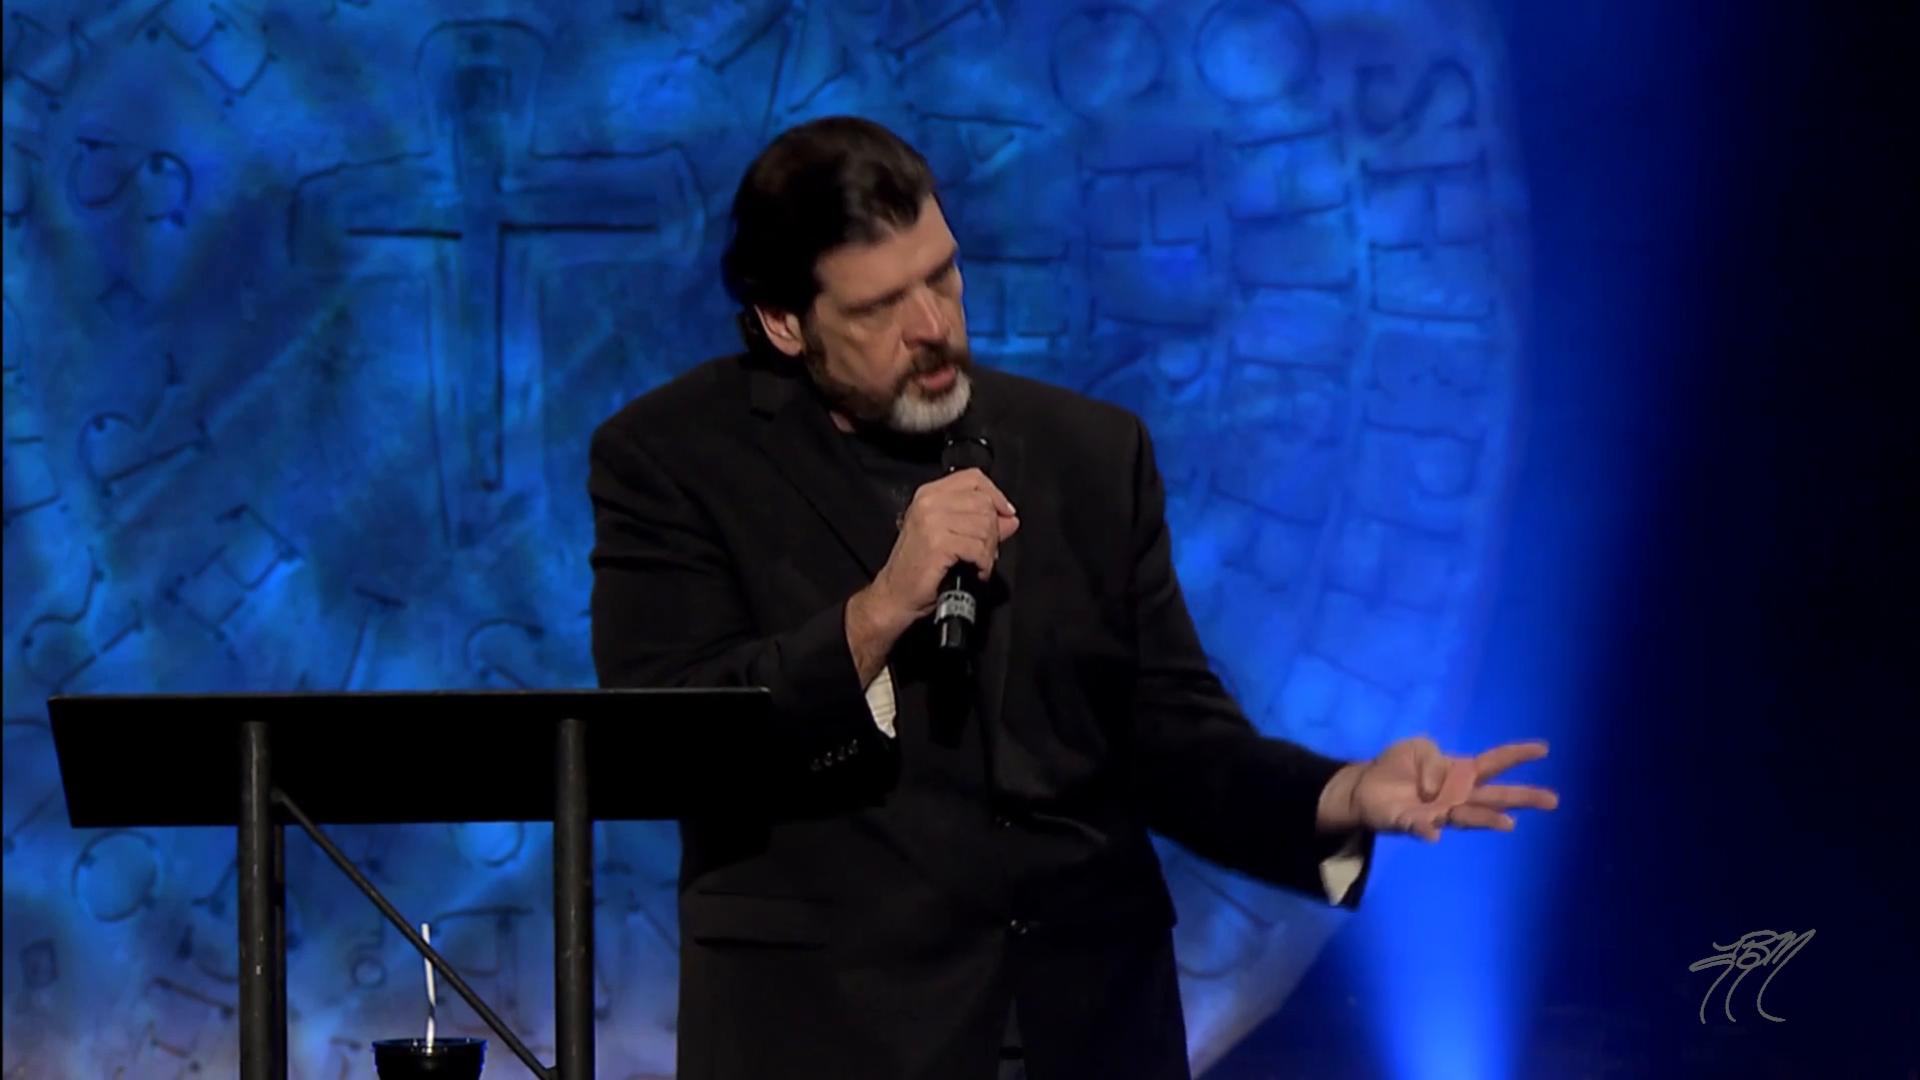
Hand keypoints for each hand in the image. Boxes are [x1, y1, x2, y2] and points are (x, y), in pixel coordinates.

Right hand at [844, 469, 1018, 682]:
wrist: (895, 594)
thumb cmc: (919, 567)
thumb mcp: (949, 536)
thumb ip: (980, 523)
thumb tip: (1011, 519)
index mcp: (929, 494)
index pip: (974, 478)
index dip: (995, 495)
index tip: (1005, 514)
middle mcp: (929, 502)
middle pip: (984, 504)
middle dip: (993, 531)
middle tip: (985, 552)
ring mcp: (932, 520)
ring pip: (985, 526)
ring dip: (988, 550)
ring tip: (978, 563)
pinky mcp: (938, 542)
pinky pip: (978, 548)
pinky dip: (983, 564)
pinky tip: (975, 571)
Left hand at [1318, 736, 1558, 840]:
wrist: (1365, 787)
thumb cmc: (1398, 767)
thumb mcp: (1419, 747)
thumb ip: (1433, 759)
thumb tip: (1436, 787)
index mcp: (1461, 773)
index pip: (1494, 762)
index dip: (1517, 754)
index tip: (1544, 749)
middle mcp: (1457, 796)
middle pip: (1494, 796)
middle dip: (1522, 797)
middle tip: (1552, 800)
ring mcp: (1438, 813)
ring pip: (1468, 817)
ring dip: (1486, 820)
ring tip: (1509, 823)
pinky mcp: (1413, 824)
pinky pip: (1422, 827)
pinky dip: (1427, 830)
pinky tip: (1434, 832)